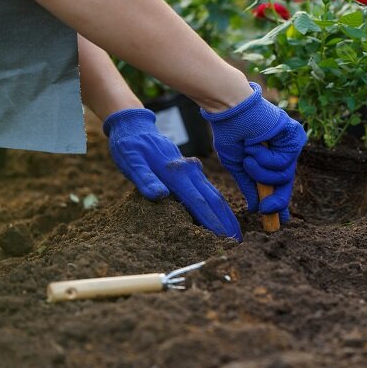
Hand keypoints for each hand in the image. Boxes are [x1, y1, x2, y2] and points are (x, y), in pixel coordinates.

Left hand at [103, 109, 240, 240]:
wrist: (135, 125)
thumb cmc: (129, 146)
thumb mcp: (131, 162)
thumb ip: (145, 179)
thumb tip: (160, 195)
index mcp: (176, 173)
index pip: (198, 202)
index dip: (212, 222)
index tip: (223, 239)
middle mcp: (190, 171)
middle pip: (214, 199)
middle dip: (227, 222)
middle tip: (238, 243)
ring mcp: (193, 169)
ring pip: (214, 194)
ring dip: (226, 214)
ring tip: (234, 233)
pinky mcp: (192, 170)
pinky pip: (209, 190)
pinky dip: (218, 205)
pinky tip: (222, 215)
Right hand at [201, 83, 306, 222]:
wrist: (230, 110)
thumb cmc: (230, 132)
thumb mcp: (237, 165)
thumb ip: (249, 185)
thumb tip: (256, 208)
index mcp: (269, 157)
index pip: (278, 183)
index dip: (279, 201)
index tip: (280, 221)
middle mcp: (282, 151)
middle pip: (286, 183)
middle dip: (277, 200)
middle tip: (267, 209)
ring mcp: (289, 144)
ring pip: (283, 175)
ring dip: (261, 171)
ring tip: (249, 155)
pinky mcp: (294, 136)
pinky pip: (284, 161)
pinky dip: (266, 159)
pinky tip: (256, 146)